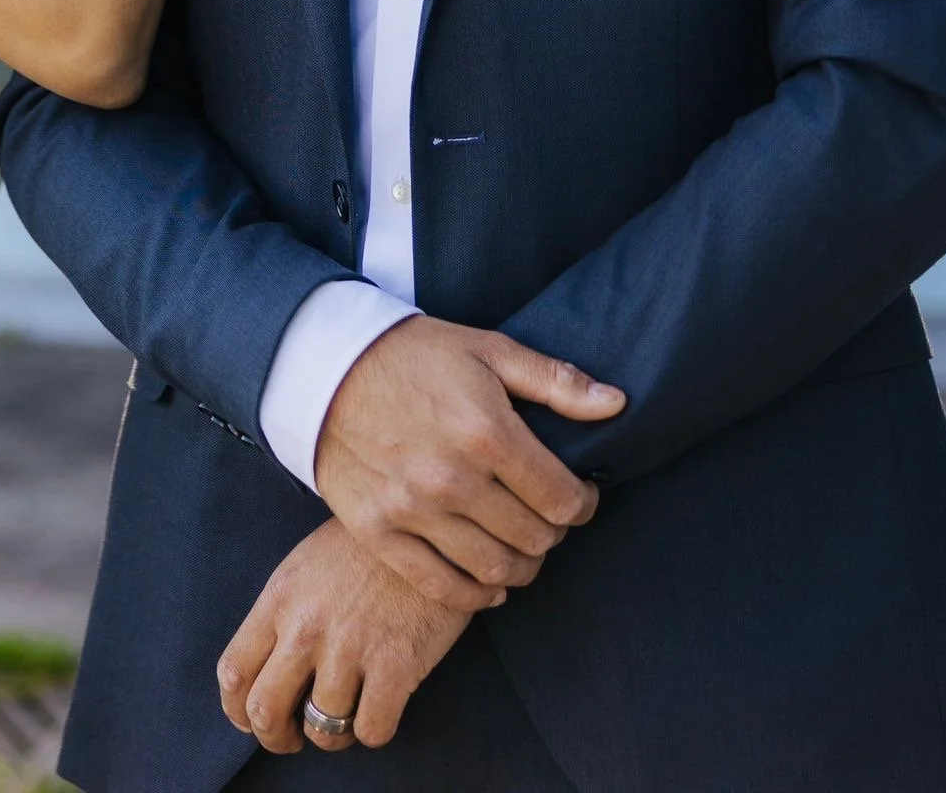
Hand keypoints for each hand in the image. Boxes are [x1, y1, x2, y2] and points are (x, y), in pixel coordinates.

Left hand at [218, 518, 468, 755]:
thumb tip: (268, 668)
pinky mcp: (396, 664)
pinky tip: (380, 708)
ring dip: (332, 735)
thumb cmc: (364, 547)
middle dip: (276, 737)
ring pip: (322, 729)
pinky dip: (373, 730)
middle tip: (293, 737)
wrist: (426, 523)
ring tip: (345, 719)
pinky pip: (372, 730)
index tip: (254, 720)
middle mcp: (306, 627)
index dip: (237, 710)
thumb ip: (283, 613)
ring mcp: (350, 647)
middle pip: (265, 711)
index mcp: (280, 599)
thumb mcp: (307, 565)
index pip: (233, 672)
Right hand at [314, 317, 625, 609]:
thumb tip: (617, 404)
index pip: (563, 499)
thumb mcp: (489, 349)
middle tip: (547, 517)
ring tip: (521, 546)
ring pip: (495, 572)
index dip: (583, 503)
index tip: (579, 496)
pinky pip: (441, 587)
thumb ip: (556, 381)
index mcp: (487, 431)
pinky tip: (487, 582)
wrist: (327, 367)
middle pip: (534, 539)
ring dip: (520, 567)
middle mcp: (452, 478)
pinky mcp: (379, 532)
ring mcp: (412, 510)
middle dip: (553, 532)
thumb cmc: (416, 354)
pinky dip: (474, 596)